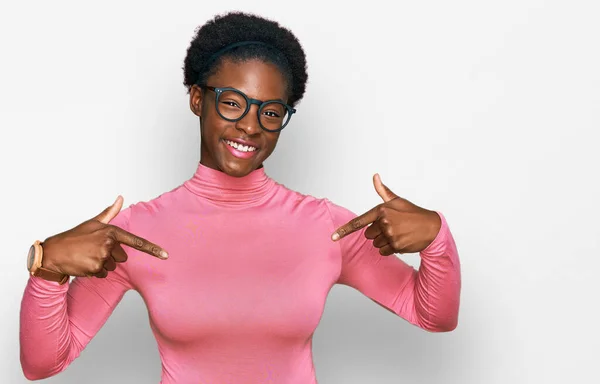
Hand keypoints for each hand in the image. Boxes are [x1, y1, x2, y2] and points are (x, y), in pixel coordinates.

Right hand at [41, 196, 167, 277]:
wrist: (54, 252)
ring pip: (113, 266)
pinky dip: (96, 271)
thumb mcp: (93, 222)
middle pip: (122, 257)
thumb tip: (121, 198)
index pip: (136, 241)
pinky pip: (104, 274)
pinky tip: (85, 264)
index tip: (165, 255)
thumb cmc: (74, 236)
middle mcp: (109, 244)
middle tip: (94, 250)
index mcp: (111, 231)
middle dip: (110, 256)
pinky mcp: (96, 268)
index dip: (152, 249)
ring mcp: (102, 257)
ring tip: (88, 256)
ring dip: (102, 264)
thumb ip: (110, 212)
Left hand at [331, 174, 440, 254]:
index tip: (333, 236)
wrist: (432, 227)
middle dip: (377, 233)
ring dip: (383, 241)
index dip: (344, 230)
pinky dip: (389, 249)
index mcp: (382, 209)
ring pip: (375, 243)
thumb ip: (383, 191)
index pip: (359, 222)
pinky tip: (400, 241)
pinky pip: (383, 251)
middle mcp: (384, 222)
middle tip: (392, 227)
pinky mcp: (396, 246)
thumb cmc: (413, 213)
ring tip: (398, 233)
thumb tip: (375, 176)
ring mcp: (390, 234)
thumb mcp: (398, 200)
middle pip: (368, 235)